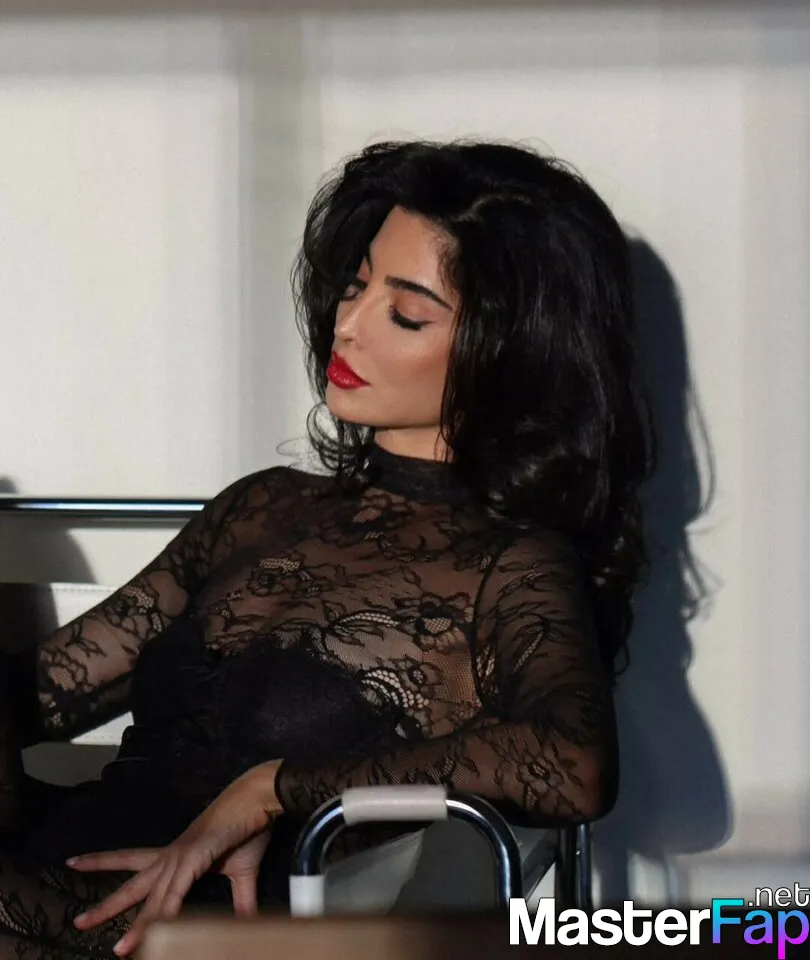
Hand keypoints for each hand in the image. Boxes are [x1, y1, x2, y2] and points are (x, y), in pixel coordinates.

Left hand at [68, 759, 283, 956]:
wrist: (259, 799)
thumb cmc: (248, 827)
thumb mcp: (242, 871)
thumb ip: (241, 901)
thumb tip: (246, 925)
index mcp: (178, 855)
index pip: (135, 862)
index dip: (106, 864)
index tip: (77, 863)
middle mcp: (173, 855)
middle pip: (133, 882)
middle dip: (106, 905)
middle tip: (78, 922)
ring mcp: (182, 854)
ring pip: (153, 896)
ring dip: (138, 925)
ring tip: (120, 949)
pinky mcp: (197, 855)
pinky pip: (178, 891)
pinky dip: (169, 911)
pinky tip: (159, 930)